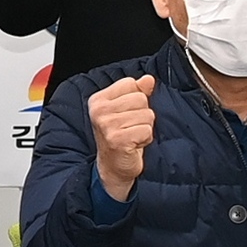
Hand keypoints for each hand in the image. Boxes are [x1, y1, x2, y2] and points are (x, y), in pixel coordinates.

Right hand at [87, 74, 158, 199]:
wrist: (113, 167)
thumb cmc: (120, 137)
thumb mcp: (126, 110)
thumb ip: (137, 91)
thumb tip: (148, 79)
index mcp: (98, 100)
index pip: (130, 83)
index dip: (136, 100)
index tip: (126, 115)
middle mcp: (99, 111)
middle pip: (141, 98)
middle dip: (142, 115)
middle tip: (130, 128)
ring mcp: (107, 125)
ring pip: (147, 115)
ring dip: (145, 128)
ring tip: (132, 136)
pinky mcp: (118, 139)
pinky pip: (146, 130)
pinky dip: (145, 139)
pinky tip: (134, 145)